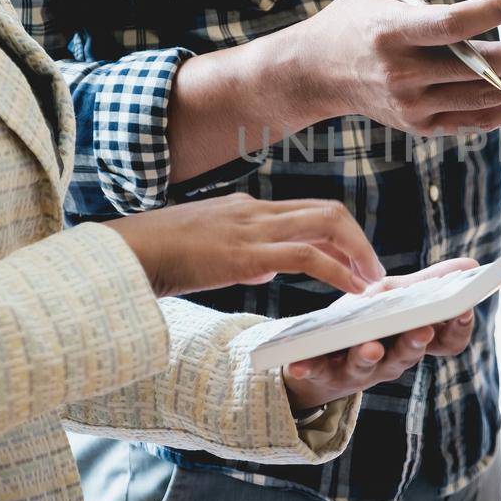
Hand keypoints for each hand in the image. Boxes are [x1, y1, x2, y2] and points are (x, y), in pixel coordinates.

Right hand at [105, 192, 384, 297]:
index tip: (355, 259)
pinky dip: (338, 272)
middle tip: (375, 273)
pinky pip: (308, 256)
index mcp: (245, 208)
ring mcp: (252, 228)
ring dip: (358, 254)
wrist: (124, 254)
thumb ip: (239, 255)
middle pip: (328, 212)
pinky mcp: (247, 254)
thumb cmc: (156, 257)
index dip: (339, 233)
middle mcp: (254, 211)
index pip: (307, 210)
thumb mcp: (205, 252)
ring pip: (327, 225)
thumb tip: (261, 269)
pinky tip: (352, 292)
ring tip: (373, 284)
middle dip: (358, 241)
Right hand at [276, 0, 500, 134]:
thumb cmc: (360, 14)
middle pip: (480, 69)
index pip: (453, 24)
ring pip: (486, 99)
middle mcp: (402, 74)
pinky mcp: (423, 125)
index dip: (495, 11)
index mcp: (392, 31)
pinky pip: (479, 121)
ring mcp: (413, 105)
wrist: (318, 73)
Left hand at [281, 258, 479, 409]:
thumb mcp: (398, 299)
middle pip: (409, 353)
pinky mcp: (325, 374)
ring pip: (368, 366)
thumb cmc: (368, 323)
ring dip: (370, 356)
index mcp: (412, 338)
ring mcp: (360, 370)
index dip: (458, 328)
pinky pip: (318, 372)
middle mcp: (393, 359)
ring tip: (370, 347)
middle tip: (421, 329)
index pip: (447, 341)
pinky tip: (298, 365)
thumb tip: (472, 265)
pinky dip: (309, 368)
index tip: (464, 310)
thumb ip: (430, 284)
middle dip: (415, 341)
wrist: (323, 357)